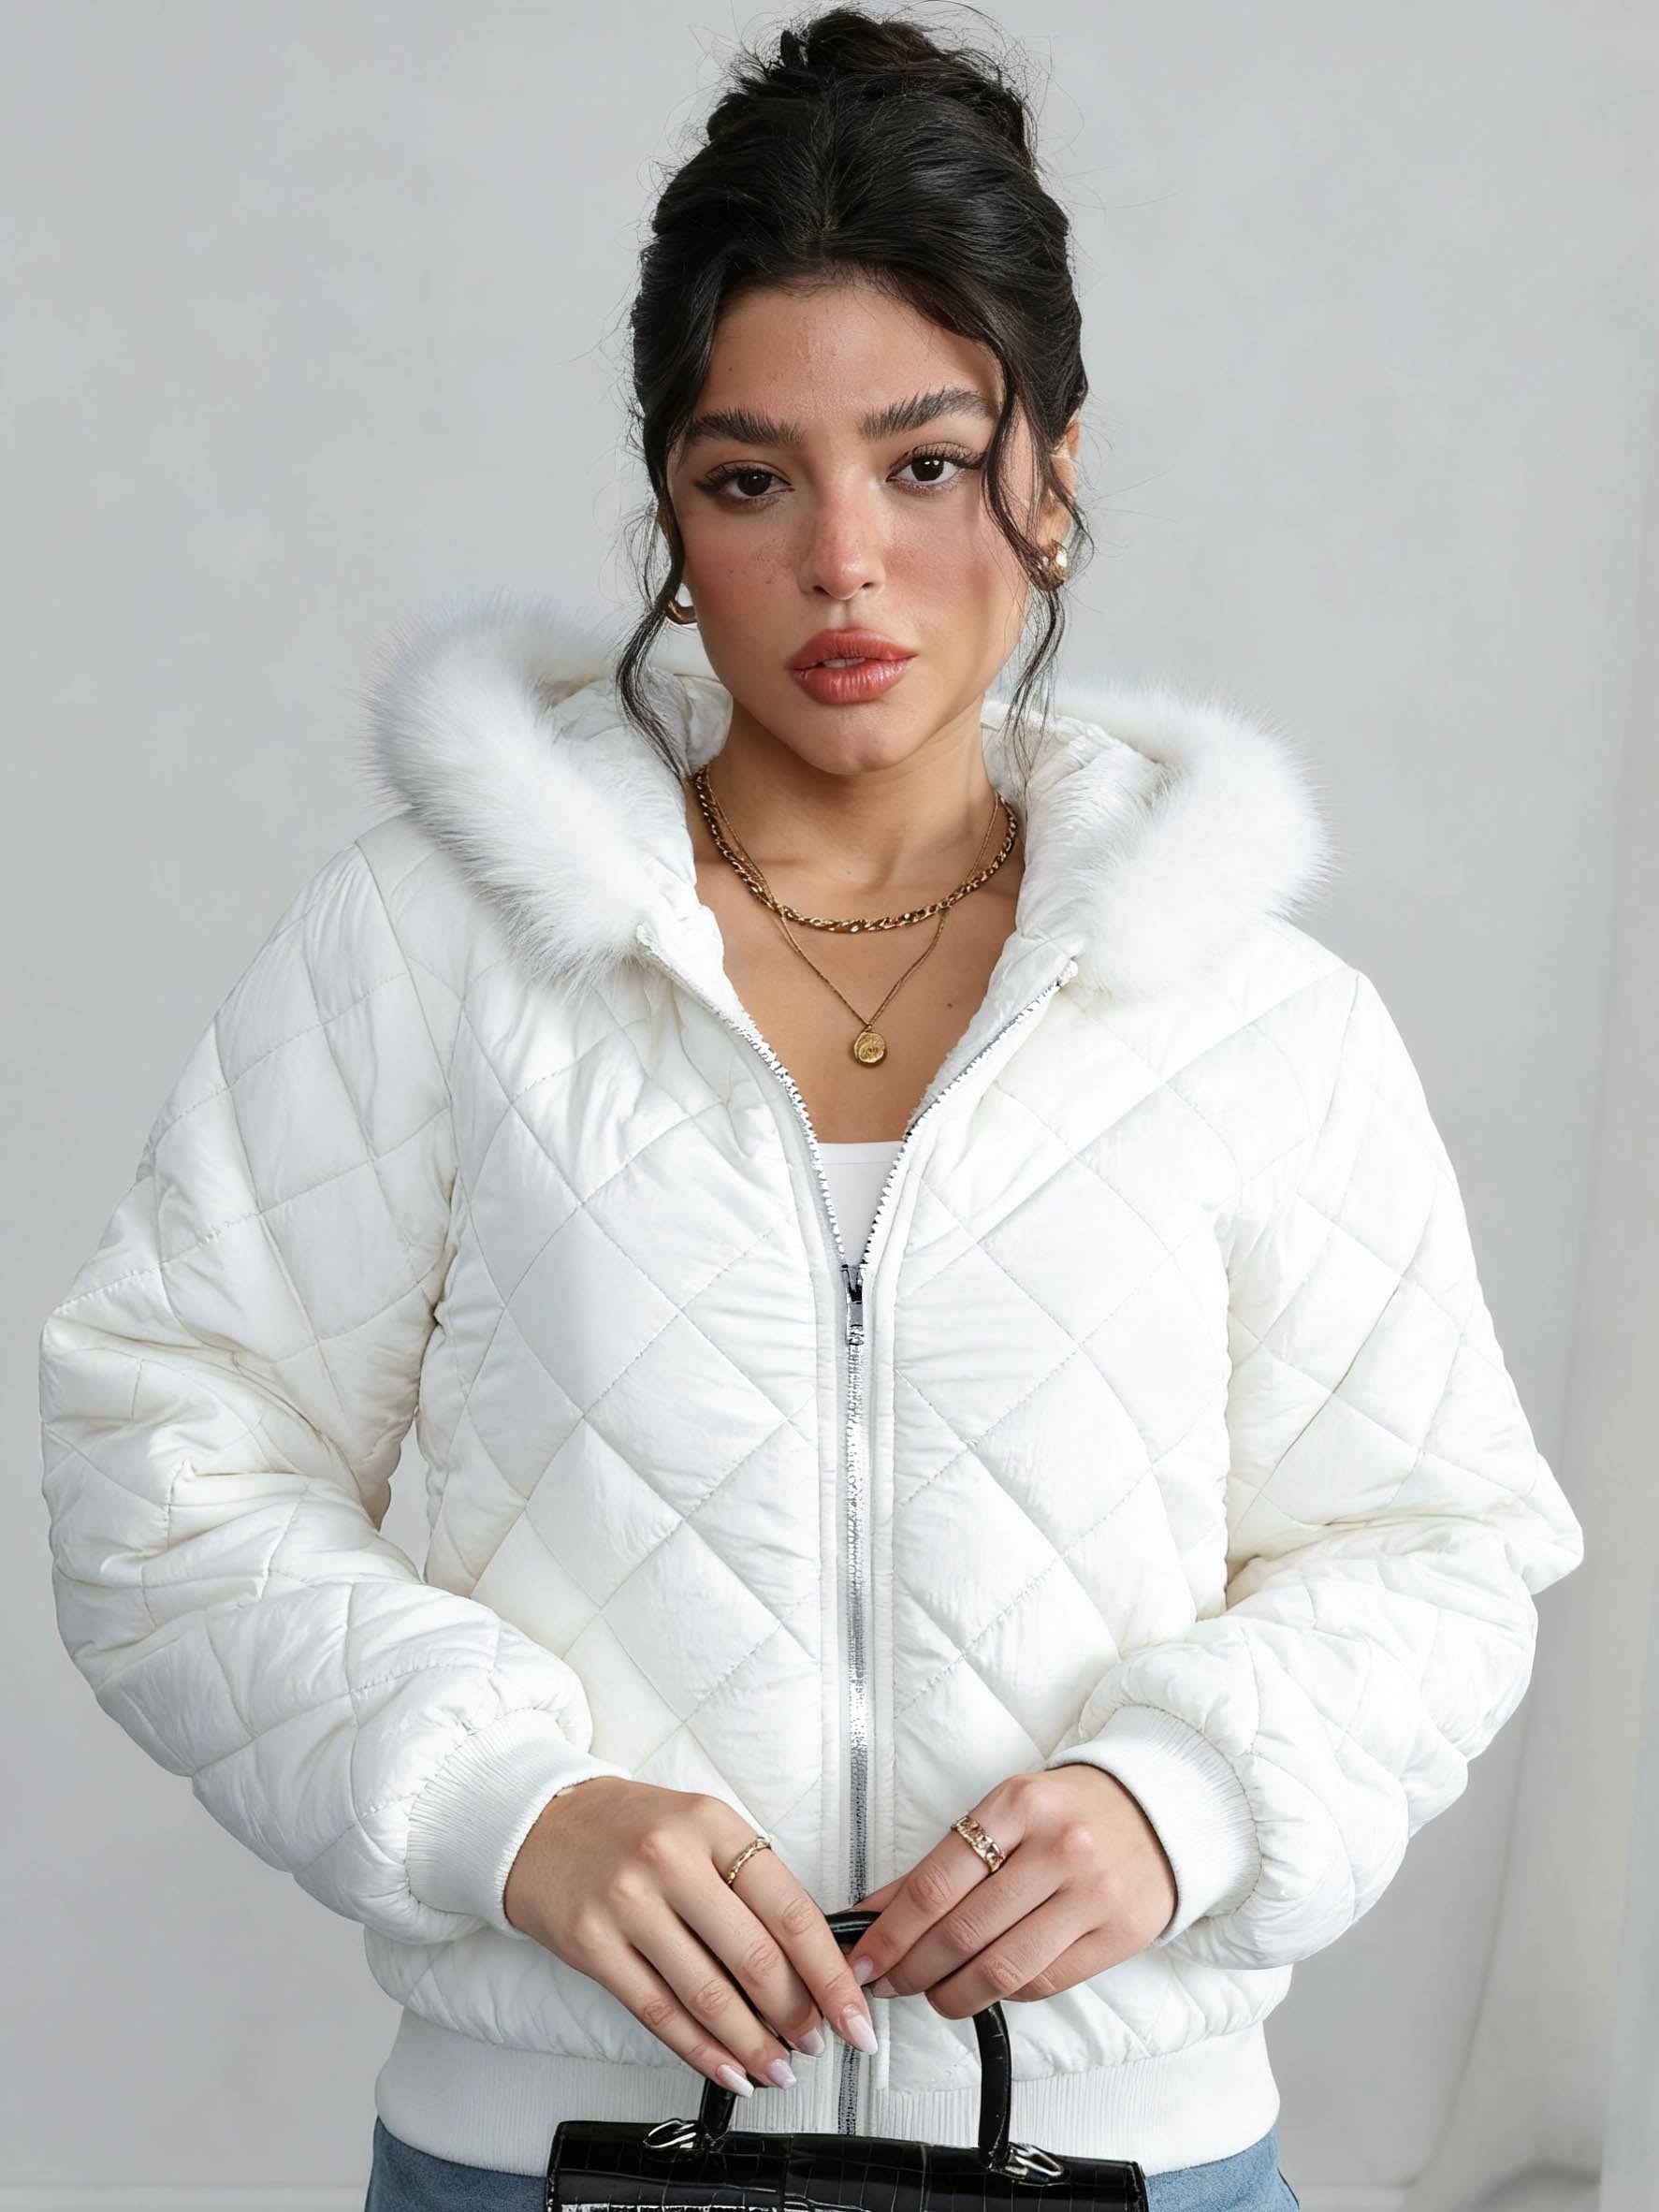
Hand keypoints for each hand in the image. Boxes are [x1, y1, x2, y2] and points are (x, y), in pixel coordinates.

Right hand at [503, 1777, 878, 2093]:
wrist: (540, 1822)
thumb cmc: (632, 1829)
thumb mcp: (701, 1828)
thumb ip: (750, 1883)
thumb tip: (810, 1963)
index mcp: (713, 1824)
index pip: (791, 1910)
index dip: (831, 1975)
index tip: (856, 2016)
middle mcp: (671, 1859)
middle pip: (755, 1958)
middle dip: (798, 2016)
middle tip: (816, 2043)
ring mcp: (627, 1903)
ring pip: (708, 1995)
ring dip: (753, 2044)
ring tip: (778, 2068)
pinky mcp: (592, 1945)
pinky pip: (657, 2013)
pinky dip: (701, 2051)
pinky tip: (729, 2070)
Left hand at [844, 1765, 1176, 2016]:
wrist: (1159, 1809)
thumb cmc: (1069, 1810)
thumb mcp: (1005, 1812)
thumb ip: (943, 1862)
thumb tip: (878, 1912)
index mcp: (1018, 1805)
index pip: (936, 1883)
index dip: (892, 1931)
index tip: (866, 1957)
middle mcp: (1059, 1848)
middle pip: (964, 1932)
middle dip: (914, 1969)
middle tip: (890, 1982)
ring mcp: (1093, 1894)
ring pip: (1002, 1968)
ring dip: (953, 1993)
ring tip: (934, 1993)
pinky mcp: (1120, 1935)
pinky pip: (1045, 1982)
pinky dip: (1004, 1993)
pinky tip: (986, 1985)